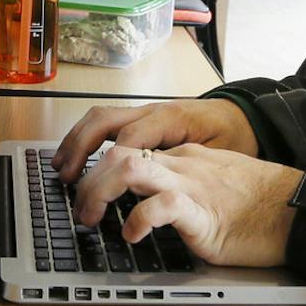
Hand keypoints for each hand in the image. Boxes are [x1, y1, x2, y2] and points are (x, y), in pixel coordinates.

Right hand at [52, 98, 257, 181]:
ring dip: (77, 142)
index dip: (112, 166)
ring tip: (61, 169)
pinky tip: (78, 159)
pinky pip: (107, 123)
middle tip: (68, 179)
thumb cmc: (233, 136)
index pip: (130, 139)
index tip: (100, 193)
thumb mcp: (219, 156)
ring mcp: (144, 112)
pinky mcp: (143, 119)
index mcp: (171, 119)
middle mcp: (152, 111)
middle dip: (80, 149)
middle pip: (105, 122)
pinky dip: (86, 140)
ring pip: (100, 119)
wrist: (244, 115)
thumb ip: (188, 166)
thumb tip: (160, 186)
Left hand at [71, 143, 301, 267]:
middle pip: (119, 150)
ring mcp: (191, 184)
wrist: (299, 209)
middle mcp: (182, 163)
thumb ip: (186, 181)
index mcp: (184, 156)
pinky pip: (162, 205)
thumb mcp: (216, 181)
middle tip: (79, 206)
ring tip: (91, 216)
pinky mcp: (204, 212)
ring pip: (130, 167)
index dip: (98, 168)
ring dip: (99, 191)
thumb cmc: (262, 202)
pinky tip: (132, 234)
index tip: (84, 188)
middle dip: (88, 176)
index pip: (129, 148)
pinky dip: (138, 218)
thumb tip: (153, 197)